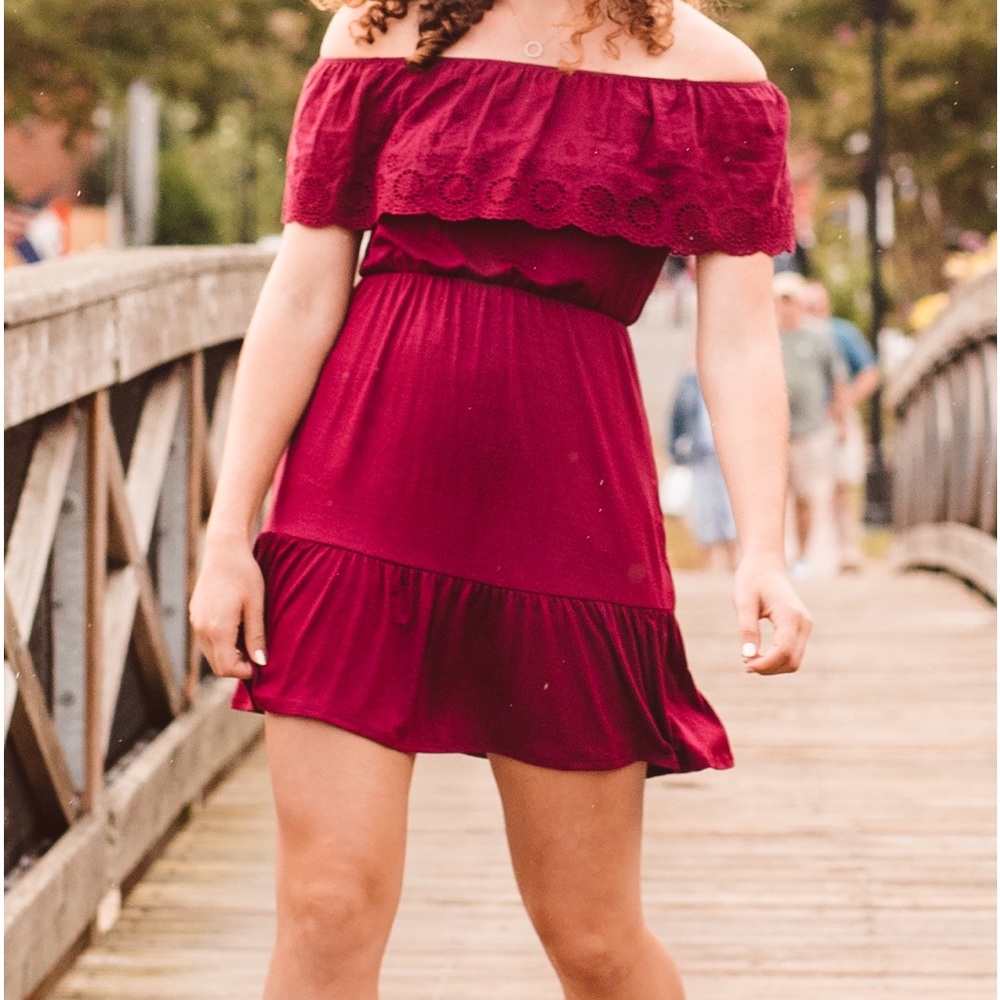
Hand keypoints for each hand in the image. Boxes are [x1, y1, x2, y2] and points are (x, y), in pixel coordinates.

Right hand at [189, 535, 266, 679]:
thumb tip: (261, 663)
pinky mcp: (195, 615)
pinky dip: (222, 643)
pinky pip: (207, 641)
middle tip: (258, 654)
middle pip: (217, 664)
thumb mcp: (256, 606)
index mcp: (217, 628)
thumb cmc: (245, 575)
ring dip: (230, 655)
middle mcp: (201, 628)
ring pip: (211, 654)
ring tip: (250, 640)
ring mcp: (195, 622)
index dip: (244, 672)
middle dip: (237, 665)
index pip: (226, 667)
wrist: (224, 550)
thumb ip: (256, 636)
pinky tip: (238, 629)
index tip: (261, 664)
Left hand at [732, 555, 810, 674]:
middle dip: (769, 668)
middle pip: (792, 661)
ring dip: (773, 667)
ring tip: (749, 658)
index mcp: (790, 615)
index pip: (784, 651)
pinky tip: (758, 654)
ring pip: (794, 661)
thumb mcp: (743, 601)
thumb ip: (747, 628)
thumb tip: (748, 656)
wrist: (766, 565)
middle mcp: (803, 622)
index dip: (765, 664)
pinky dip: (777, 660)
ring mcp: (805, 626)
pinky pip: (793, 653)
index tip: (745, 664)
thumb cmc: (752, 580)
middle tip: (745, 662)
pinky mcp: (801, 629)